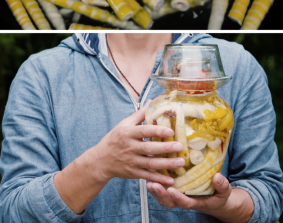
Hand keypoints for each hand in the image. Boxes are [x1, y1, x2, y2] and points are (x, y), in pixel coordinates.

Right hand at [54, 102, 184, 213]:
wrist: (101, 160)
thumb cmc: (115, 139)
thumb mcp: (123, 125)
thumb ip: (139, 115)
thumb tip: (152, 101)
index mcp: (127, 133)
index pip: (143, 131)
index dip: (157, 130)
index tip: (170, 130)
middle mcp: (129, 147)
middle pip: (149, 148)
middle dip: (165, 148)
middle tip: (180, 146)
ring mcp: (131, 161)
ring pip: (150, 164)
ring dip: (166, 164)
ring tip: (181, 162)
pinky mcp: (133, 173)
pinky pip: (148, 176)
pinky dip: (159, 179)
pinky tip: (171, 180)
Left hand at [148, 172, 230, 210]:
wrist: (216, 201)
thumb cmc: (220, 195)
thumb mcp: (225, 191)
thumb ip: (222, 186)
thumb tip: (217, 177)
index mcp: (198, 202)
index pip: (186, 202)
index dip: (177, 197)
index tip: (171, 190)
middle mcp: (186, 201)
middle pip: (171, 202)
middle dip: (161, 194)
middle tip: (154, 184)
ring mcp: (179, 198)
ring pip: (165, 199)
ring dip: (156, 192)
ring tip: (149, 182)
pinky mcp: (175, 193)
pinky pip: (163, 194)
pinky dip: (156, 189)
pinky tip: (150, 179)